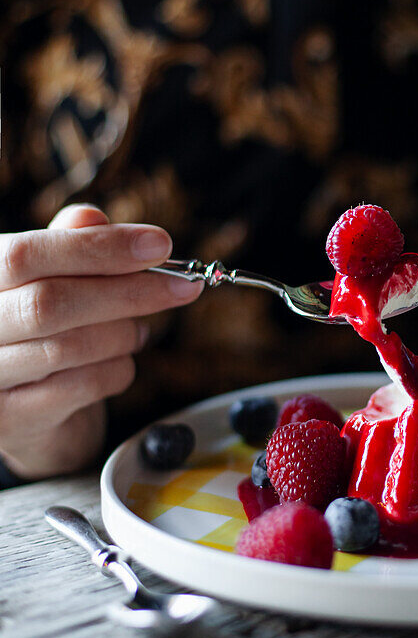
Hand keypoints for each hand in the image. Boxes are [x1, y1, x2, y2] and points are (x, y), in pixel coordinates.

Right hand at [0, 204, 202, 479]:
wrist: (28, 411)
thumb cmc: (40, 331)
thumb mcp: (49, 278)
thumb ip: (68, 245)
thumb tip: (93, 218)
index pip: (26, 255)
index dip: (98, 247)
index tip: (159, 245)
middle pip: (50, 304)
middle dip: (128, 292)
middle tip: (181, 287)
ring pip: (70, 348)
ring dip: (125, 334)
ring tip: (141, 329)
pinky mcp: (15, 419)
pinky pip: (83, 387)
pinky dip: (119, 370)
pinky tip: (122, 361)